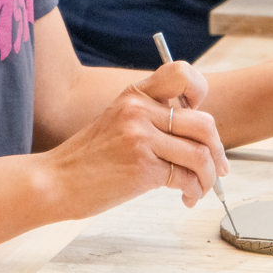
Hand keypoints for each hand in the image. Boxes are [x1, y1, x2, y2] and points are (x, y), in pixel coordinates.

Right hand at [45, 61, 228, 214]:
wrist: (54, 182)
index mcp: (134, 93)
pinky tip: (187, 198)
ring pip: (200, 154)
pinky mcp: (142, 168)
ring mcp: (141, 137)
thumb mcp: (117, 120)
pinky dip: (194, 191)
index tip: (200, 119)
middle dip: (217, 150)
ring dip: (209, 177)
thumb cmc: (88, 158)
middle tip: (219, 168)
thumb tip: (195, 132)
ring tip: (202, 189)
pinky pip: (186, 178)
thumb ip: (150, 116)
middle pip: (204, 122)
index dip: (200, 92)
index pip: (182, 73)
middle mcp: (140, 110)